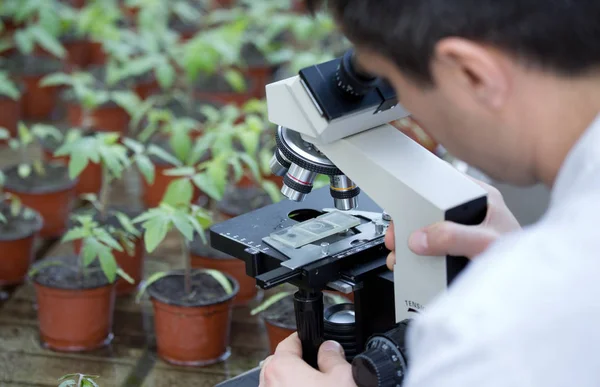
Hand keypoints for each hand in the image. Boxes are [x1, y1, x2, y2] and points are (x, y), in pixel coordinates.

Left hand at [259, 332, 355, 386]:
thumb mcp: (344, 378)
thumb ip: (333, 356)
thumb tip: (330, 348)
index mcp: (280, 369)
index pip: (288, 342)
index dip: (304, 340)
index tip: (312, 342)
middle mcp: (267, 384)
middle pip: (278, 364)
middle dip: (295, 363)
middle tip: (316, 368)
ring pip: (276, 383)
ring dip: (291, 382)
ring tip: (314, 385)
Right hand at [385, 178, 519, 268]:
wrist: (532, 288)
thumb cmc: (522, 261)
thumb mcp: (484, 244)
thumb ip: (453, 238)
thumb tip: (420, 238)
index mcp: (479, 198)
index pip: (443, 184)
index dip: (419, 193)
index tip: (402, 207)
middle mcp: (470, 212)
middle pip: (428, 210)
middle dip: (407, 225)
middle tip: (396, 237)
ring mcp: (463, 232)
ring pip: (428, 231)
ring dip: (409, 244)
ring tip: (399, 255)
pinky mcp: (458, 251)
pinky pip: (432, 249)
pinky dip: (417, 258)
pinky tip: (410, 265)